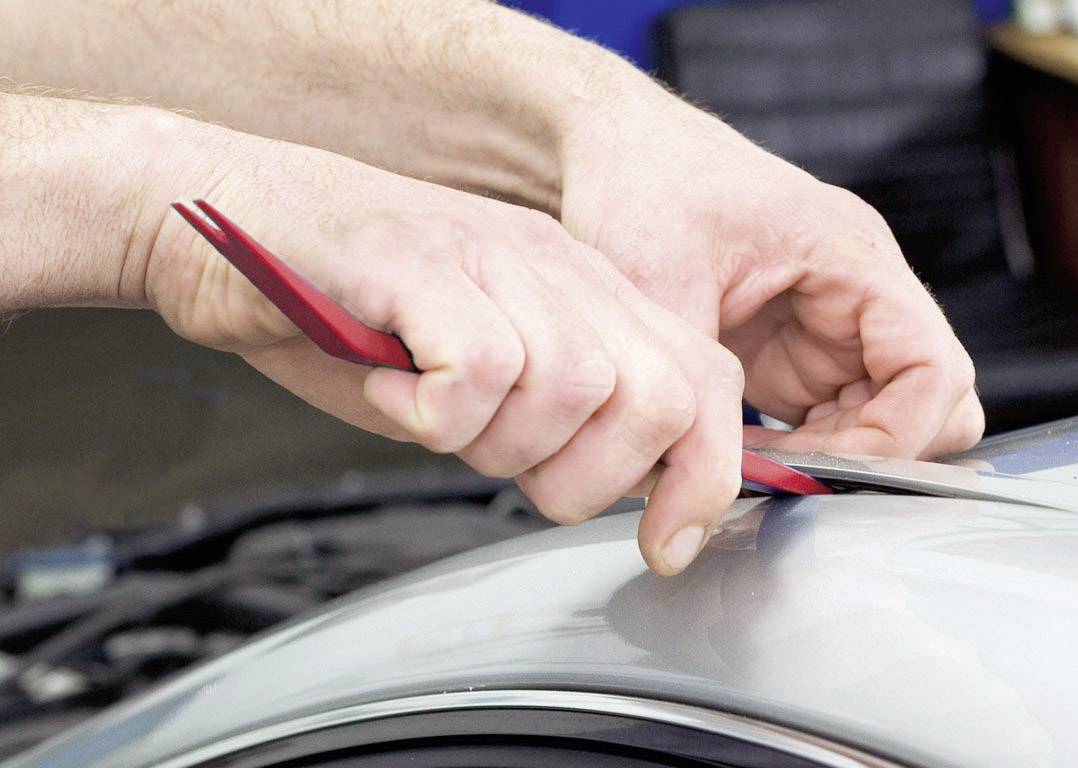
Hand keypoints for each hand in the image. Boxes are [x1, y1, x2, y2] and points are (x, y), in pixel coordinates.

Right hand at [138, 117, 743, 573]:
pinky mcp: (418, 261)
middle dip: (591, 477)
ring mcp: (490, 256)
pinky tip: (388, 389)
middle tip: (503, 464)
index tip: (665, 544)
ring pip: (575, 389)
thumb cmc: (346, 314)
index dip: (703, 474)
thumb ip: (555, 420)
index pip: (704, 380)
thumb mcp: (477, 376)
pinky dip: (431, 412)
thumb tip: (621, 492)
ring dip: (496, 442)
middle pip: (661, 395)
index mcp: (582, 292)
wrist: (222, 222)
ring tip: (429, 413)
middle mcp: (554, 266)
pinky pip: (478, 371)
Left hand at [559, 91, 983, 458]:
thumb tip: (708, 471)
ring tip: (749, 465)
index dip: (895, 438)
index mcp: (852, 258)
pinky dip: (798, 450)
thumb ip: (699, 382)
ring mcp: (827, 326)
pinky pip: (828, 420)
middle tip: (787, 475)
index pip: (934, 371)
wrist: (611, 152)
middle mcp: (856, 294)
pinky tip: (736, 451)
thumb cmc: (643, 183)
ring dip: (830, 457)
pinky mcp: (791, 351)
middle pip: (929, 404)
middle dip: (869, 453)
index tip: (820, 470)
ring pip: (881, 419)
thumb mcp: (660, 283)